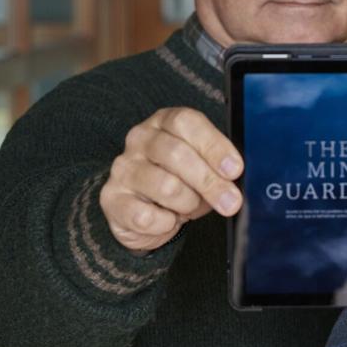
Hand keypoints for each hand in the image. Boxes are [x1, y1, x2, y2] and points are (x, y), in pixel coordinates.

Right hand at [99, 107, 243, 253]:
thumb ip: (219, 168)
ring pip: (164, 186)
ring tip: (189, 207)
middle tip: (230, 202)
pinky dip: (164, 223)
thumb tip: (234, 180)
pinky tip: (168, 220)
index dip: (213, 146)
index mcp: (165, 122)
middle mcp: (140, 139)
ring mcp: (123, 167)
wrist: (143, 212)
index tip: (235, 170)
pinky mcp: (111, 198)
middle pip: (176, 154)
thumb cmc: (181, 181)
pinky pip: (144, 216)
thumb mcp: (203, 168)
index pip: (186, 122)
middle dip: (209, 182)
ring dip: (187, 203)